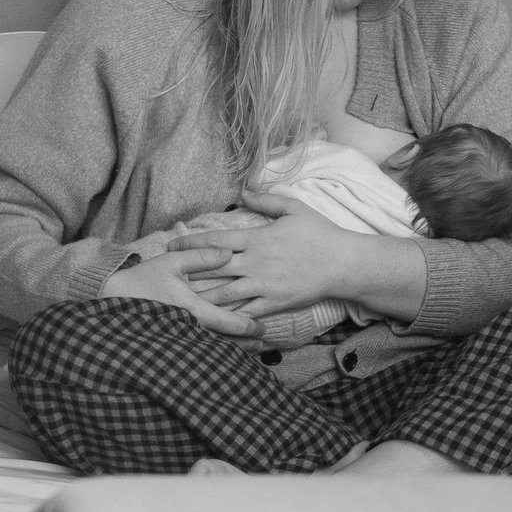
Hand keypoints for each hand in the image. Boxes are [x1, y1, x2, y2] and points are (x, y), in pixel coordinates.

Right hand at [101, 247, 263, 338]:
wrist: (111, 297)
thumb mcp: (171, 261)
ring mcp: (178, 338)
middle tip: (262, 344)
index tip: (262, 329)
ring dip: (232, 351)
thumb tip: (229, 252)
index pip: (227, 321)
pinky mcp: (170, 342)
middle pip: (224, 342)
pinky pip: (197, 351)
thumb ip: (201, 256)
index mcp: (191, 308)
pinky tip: (222, 354)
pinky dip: (213, 352)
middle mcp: (187, 328)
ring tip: (249, 352)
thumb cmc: (142, 279)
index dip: (247, 327)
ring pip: (212, 349)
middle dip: (245, 345)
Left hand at [166, 191, 358, 316]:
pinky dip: (227, 317)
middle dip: (188, 271)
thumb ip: (266, 200)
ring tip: (179, 300)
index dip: (191, 242)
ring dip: (201, 296)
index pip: (216, 240)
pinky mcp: (274, 303)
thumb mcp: (294, 209)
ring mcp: (264, 285)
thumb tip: (242, 191)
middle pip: (213, 267)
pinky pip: (245, 312)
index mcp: (257, 239)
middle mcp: (255, 263)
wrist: (345, 264)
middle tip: (166, 274)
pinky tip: (210, 320)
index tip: (172, 244)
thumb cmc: (321, 233)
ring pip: (225, 293)